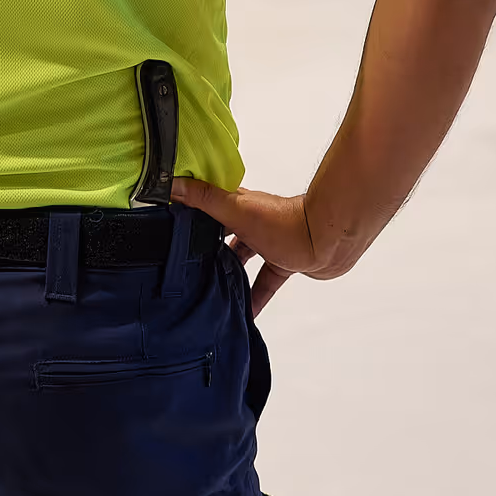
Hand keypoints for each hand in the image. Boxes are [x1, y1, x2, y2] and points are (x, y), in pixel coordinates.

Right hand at [170, 178, 337, 317]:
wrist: (327, 239)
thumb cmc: (284, 221)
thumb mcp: (235, 209)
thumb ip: (204, 198)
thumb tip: (171, 183)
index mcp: (238, 205)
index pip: (206, 207)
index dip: (188, 216)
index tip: (169, 228)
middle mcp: (251, 222)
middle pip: (222, 237)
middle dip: (205, 250)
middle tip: (185, 268)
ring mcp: (268, 243)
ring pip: (242, 261)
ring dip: (228, 274)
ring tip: (208, 290)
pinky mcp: (284, 263)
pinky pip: (264, 283)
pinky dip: (254, 297)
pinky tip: (244, 312)